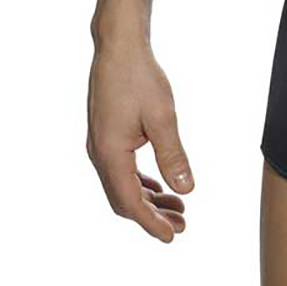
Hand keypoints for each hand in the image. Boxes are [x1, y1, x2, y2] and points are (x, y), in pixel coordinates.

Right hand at [87, 42, 193, 241]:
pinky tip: (160, 186)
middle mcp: (100, 154)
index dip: (151, 223)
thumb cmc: (141, 78)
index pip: (130, 201)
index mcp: (110, 154)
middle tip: (182, 226)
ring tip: (178, 209)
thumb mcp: (163, 118)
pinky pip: (122, 170)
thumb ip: (173, 156)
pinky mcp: (107, 136)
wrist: (119, 48)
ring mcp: (101, 146)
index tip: (174, 237)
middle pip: (123, 199)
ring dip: (149, 200)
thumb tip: (187, 191)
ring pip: (122, 186)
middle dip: (152, 216)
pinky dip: (142, 183)